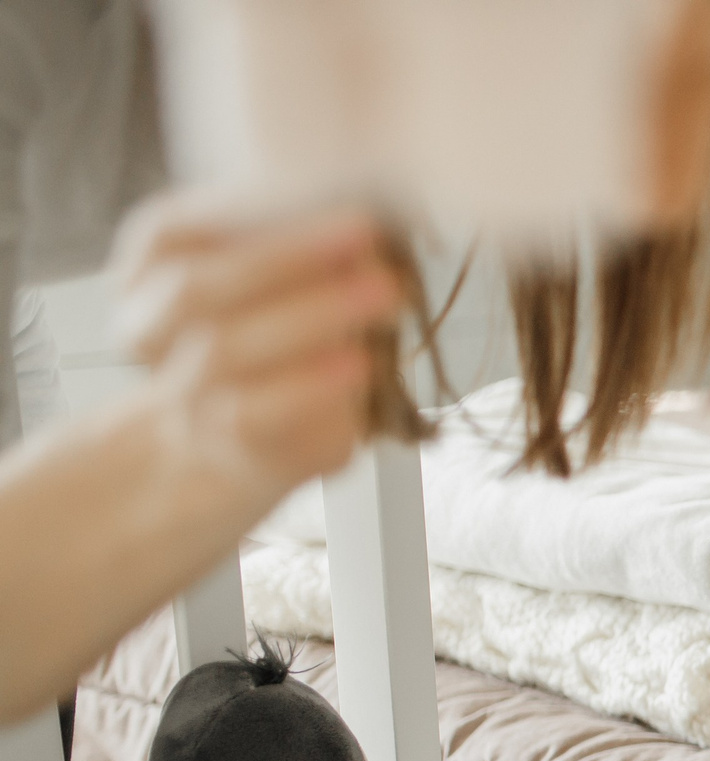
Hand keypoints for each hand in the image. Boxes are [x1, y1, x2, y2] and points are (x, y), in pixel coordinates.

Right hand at [111, 195, 399, 504]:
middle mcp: (149, 330)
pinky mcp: (234, 444)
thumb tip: (371, 200)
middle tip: (371, 236)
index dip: (243, 212)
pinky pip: (264, 414)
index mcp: (149, 271)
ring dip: (313, 316)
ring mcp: (184, 393)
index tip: (314, 193)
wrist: (238, 444)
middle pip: (199, 288)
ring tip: (386, 293)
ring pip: (227, 350)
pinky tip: (362, 362)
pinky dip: (315, 385)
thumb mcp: (273, 276)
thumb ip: (295, 239)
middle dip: (287, 257)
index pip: (172, 235)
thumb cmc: (268, 337)